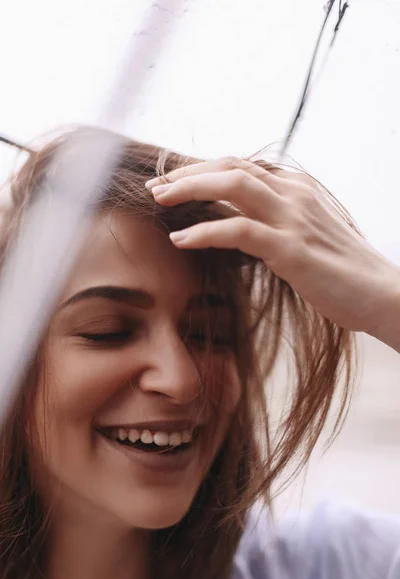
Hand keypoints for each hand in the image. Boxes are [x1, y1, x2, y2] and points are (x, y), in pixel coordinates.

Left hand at [146, 158, 399, 341]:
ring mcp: (293, 218)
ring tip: (158, 200)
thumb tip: (244, 220)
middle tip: (155, 186)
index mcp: (298, 188)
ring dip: (189, 189)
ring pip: (232, 185)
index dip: (203, 168)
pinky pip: (239, 230)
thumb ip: (281, 218)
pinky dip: (205, 232)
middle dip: (187, 172)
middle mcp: (294, 194)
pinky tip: (180, 240)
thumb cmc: (343, 268)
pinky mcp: (290, 248)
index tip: (173, 180)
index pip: (241, 164)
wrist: (381, 293)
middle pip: (231, 166)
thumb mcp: (310, 233)